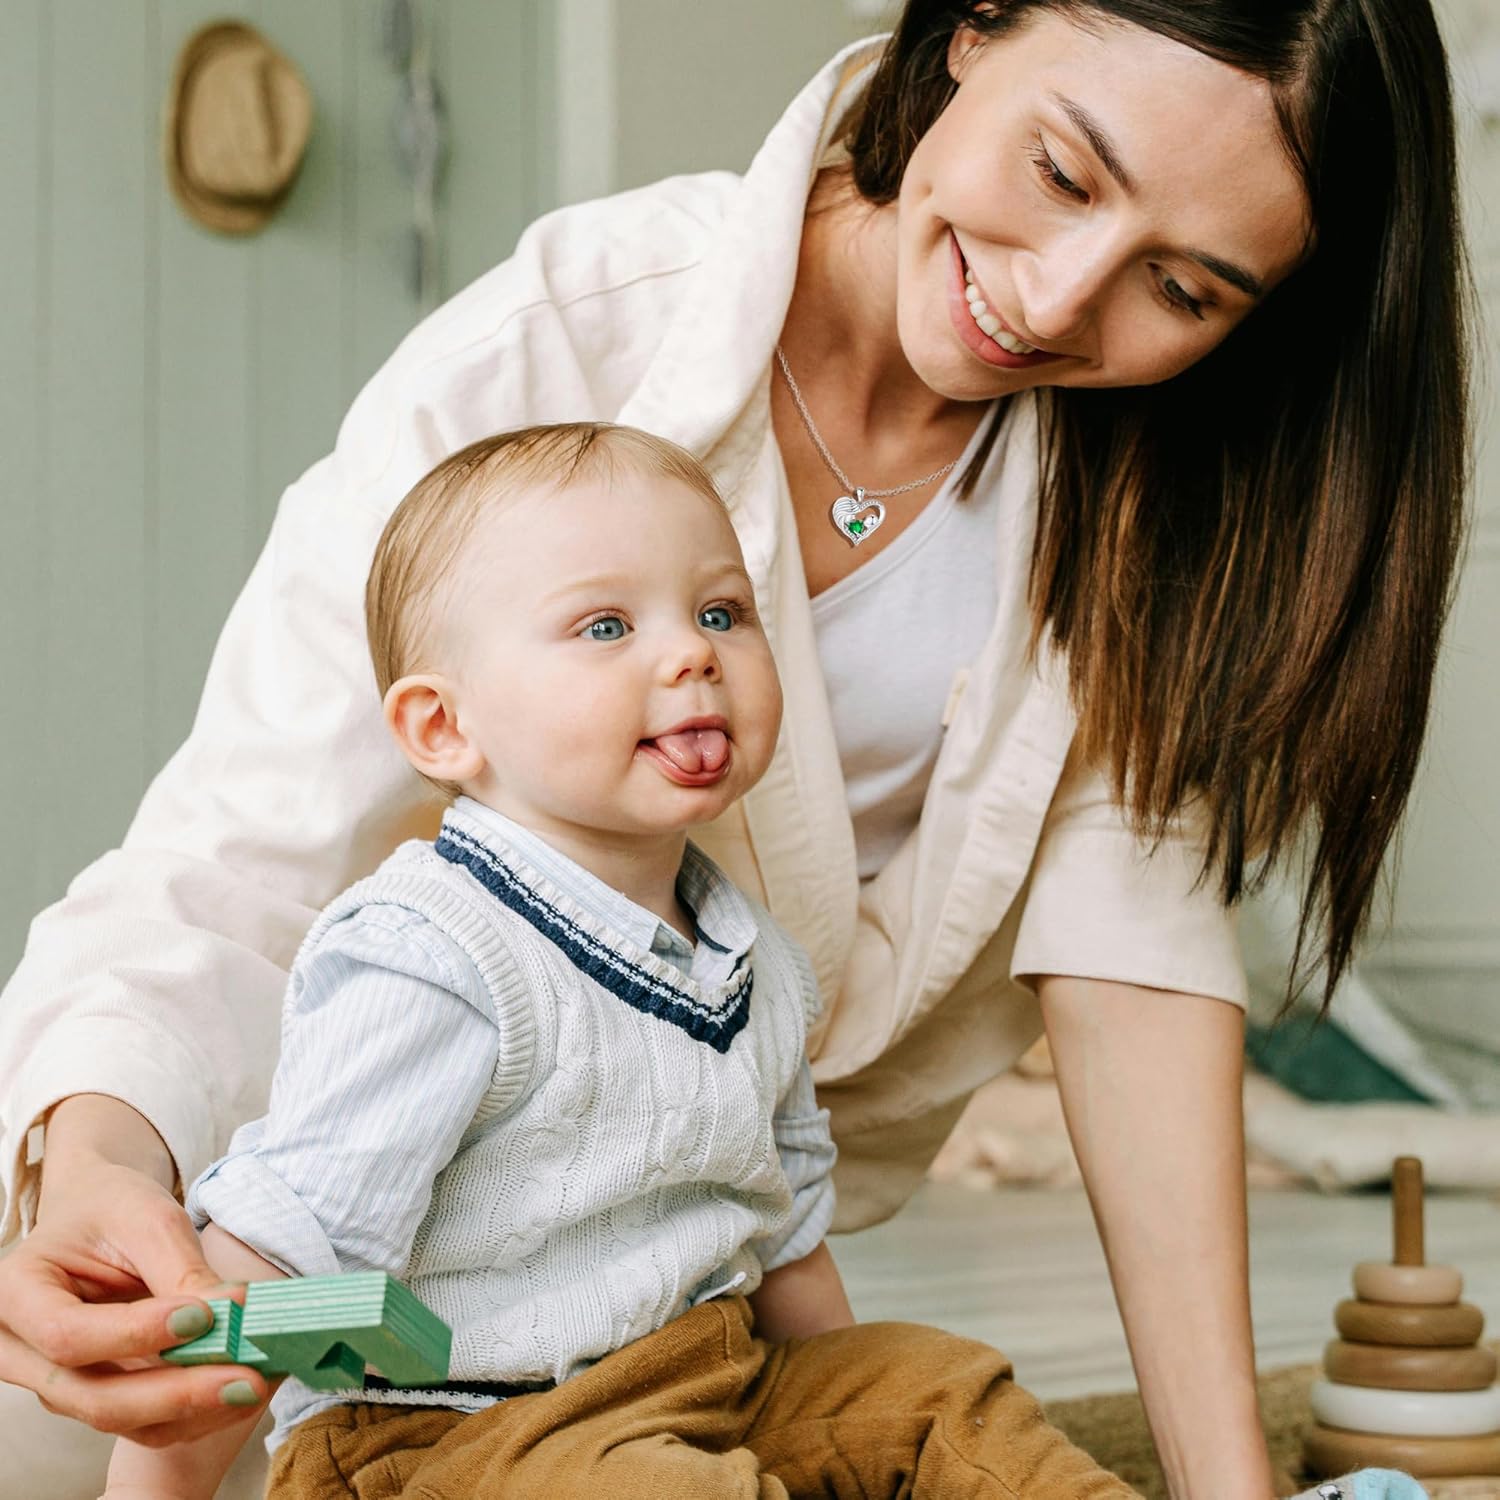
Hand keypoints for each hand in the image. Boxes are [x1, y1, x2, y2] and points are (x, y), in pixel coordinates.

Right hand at [0, 1150, 270, 1445]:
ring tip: (258, 1383)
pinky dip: (197, 1411)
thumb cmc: (111, 1207)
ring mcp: (59, 1385)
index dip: (135, 1335)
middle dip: (177, 1393)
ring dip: (196, 1409)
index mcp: (17, 1294)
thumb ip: (181, 1269)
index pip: (68, 1335)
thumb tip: (234, 1314)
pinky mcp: (99, 1396)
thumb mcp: (145, 1217)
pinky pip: (144, 1423)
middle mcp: (23, 1353)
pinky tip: (243, 1388)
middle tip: (248, 1379)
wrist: (97, 1216)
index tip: (203, 1317)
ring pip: (124, 1420)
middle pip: (94, 1397)